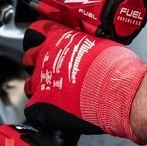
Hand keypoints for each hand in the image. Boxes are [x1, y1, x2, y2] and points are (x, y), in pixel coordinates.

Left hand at [22, 20, 146, 141]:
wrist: (117, 90)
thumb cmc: (114, 67)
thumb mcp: (101, 43)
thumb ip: (85, 44)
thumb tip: (90, 49)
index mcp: (58, 38)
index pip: (36, 32)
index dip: (41, 39)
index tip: (46, 43)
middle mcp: (44, 57)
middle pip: (29, 58)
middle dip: (39, 65)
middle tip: (54, 72)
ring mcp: (40, 82)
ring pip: (29, 85)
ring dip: (41, 89)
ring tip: (58, 96)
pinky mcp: (40, 105)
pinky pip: (32, 110)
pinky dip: (43, 112)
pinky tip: (57, 113)